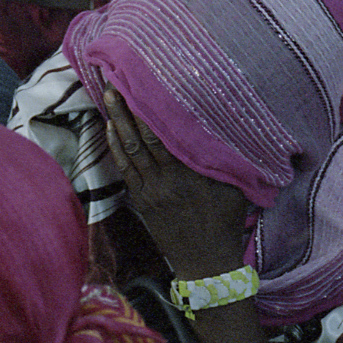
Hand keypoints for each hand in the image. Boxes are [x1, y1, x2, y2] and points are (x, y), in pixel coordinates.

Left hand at [102, 88, 252, 283]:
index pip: (169, 134)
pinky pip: (124, 167)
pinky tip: (109, 126)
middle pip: (144, 136)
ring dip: (117, 120)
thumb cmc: (225, 222)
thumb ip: (227, 161)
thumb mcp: (234, 190)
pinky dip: (116, 145)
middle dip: (128, 107)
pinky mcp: (141, 199)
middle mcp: (169, 179)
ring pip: (130, 149)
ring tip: (108, 95)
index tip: (146, 83)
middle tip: (115, 80)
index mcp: (193, 174)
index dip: (155, 109)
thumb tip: (227, 129)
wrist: (207, 263)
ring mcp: (151, 190)